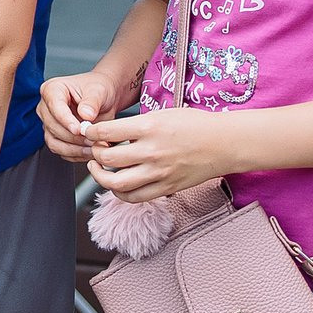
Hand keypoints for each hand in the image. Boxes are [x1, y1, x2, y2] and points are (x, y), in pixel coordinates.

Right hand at [39, 70, 128, 162]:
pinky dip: (74, 154)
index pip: (55, 107)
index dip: (66, 120)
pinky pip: (60, 150)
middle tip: (92, 139)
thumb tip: (86, 115)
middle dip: (74, 137)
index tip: (78, 130)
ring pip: (54, 142)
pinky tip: (88, 151)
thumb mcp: (99, 91)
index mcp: (52, 89)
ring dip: (74, 149)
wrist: (105, 99)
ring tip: (92, 147)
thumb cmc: (99, 90)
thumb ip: (92, 102)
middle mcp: (46, 107)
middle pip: (53, 127)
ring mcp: (49, 123)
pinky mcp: (54, 137)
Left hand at [83, 107, 231, 200]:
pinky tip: (117, 184)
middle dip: (94, 154)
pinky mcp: (166, 187)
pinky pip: (134, 197)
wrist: (224, 143)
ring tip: (99, 169)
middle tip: (95, 150)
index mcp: (149, 127)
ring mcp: (159, 173)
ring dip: (101, 177)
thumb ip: (135, 125)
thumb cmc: (194, 125)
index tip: (89, 132)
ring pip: (116, 183)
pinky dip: (119, 193)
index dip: (91, 133)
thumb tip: (108, 135)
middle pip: (107, 159)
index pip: (106, 133)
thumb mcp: (162, 114)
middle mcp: (151, 151)